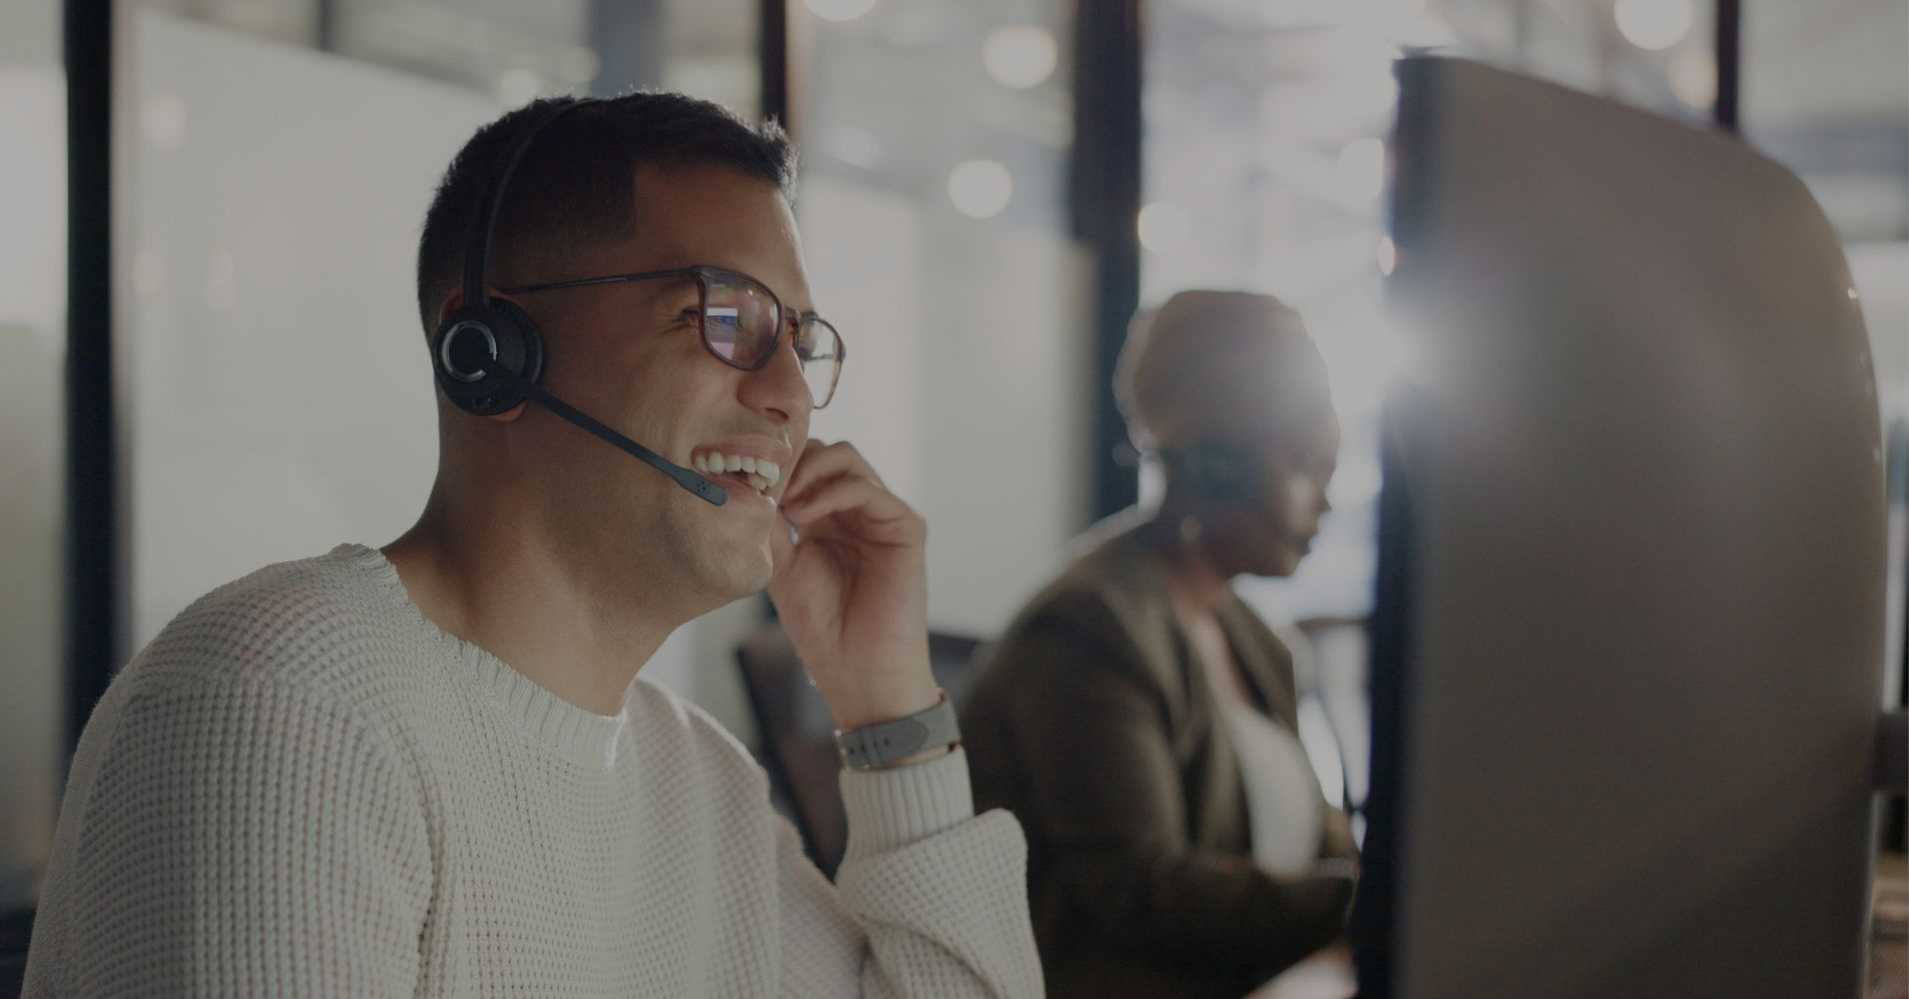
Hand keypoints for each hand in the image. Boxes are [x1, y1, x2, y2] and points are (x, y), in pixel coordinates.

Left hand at [770, 440, 936, 729]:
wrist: (859, 672)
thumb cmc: (823, 629)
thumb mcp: (781, 567)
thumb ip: (770, 524)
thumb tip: (746, 483)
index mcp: (830, 518)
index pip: (807, 464)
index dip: (778, 464)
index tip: (744, 479)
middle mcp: (859, 511)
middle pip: (827, 452)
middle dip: (791, 462)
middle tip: (764, 488)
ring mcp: (884, 516)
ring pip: (847, 459)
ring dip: (808, 473)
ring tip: (783, 505)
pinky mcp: (906, 527)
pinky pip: (868, 489)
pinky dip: (831, 492)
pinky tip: (803, 517)